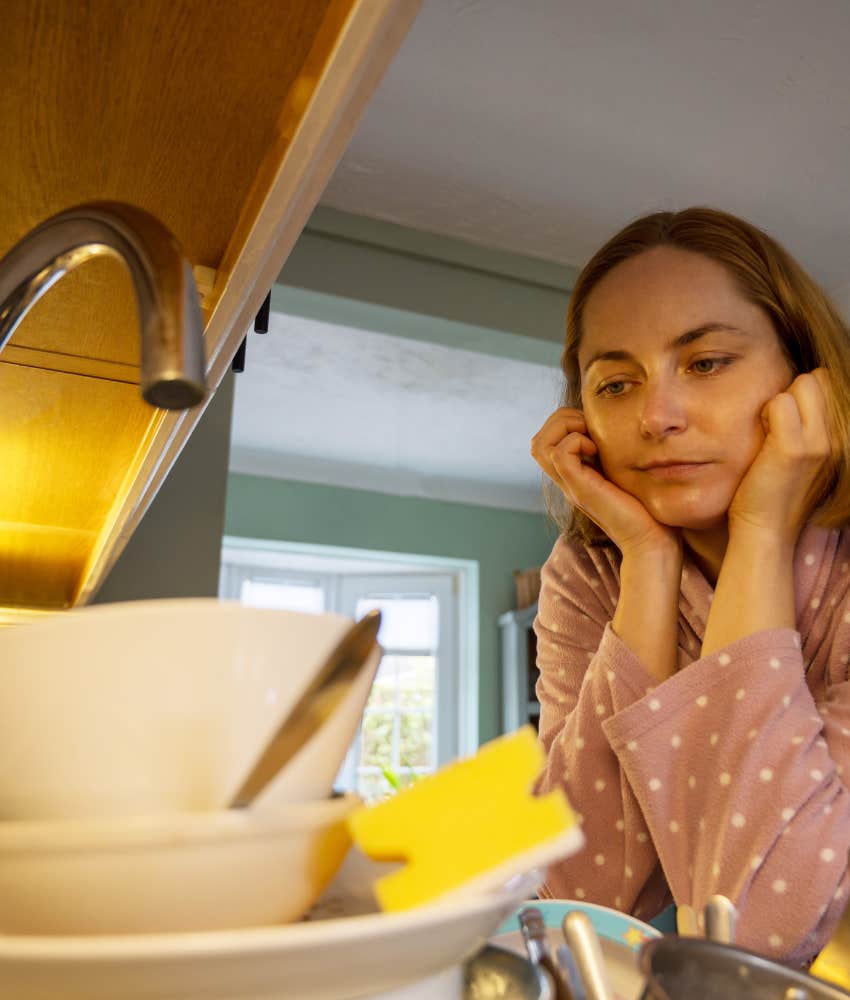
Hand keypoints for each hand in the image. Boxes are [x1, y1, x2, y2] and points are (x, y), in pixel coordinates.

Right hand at [531, 408, 679, 558]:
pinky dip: (577, 441)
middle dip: (562, 421)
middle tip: (591, 430)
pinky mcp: (580, 490)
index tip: (595, 430)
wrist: (651, 542)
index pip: (545, 442)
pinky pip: (560, 453)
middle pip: (537, 442)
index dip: (565, 424)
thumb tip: (618, 434)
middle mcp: (566, 481)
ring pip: (539, 445)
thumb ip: (614, 458)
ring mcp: (570, 486)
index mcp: (574, 476)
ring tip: (592, 438)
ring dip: (565, 428)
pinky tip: (598, 451)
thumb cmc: (647, 510)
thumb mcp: (625, 474)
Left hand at [728, 369, 833, 543]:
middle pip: (816, 379)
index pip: (825, 383)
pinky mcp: (794, 448)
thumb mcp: (798, 453)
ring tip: (769, 433)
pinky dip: (766, 414)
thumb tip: (790, 392)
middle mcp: (836, 437)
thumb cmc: (771, 489)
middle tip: (776, 426)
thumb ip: (803, 423)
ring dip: (778, 402)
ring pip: (801, 385)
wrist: (764, 528)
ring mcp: (818, 442)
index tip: (785, 423)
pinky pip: (779, 402)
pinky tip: (761, 437)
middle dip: (792, 393)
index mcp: (837, 437)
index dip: (800, 395)